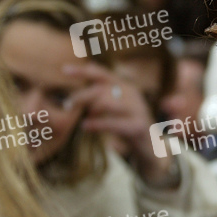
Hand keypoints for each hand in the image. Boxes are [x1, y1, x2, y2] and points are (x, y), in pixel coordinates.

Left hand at [63, 63, 174, 186]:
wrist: (151, 146)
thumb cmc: (127, 125)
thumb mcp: (116, 107)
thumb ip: (101, 96)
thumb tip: (81, 84)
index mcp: (125, 87)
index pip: (103, 74)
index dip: (84, 71)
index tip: (64, 70)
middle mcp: (133, 94)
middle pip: (102, 88)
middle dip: (82, 95)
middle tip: (67, 105)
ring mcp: (137, 110)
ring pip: (107, 103)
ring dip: (90, 108)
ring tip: (79, 117)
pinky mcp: (138, 126)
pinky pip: (114, 123)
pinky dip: (98, 124)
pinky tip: (86, 126)